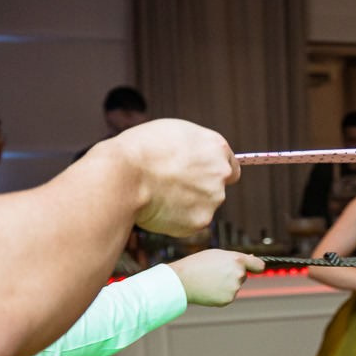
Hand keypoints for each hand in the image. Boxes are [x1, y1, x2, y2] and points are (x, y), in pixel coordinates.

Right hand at [103, 120, 238, 235]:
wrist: (124, 174)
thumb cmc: (140, 149)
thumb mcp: (173, 133)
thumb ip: (194, 149)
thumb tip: (198, 160)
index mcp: (216, 148)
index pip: (231, 167)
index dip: (214, 173)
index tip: (203, 178)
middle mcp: (221, 174)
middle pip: (216, 188)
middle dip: (197, 189)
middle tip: (169, 185)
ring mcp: (212, 199)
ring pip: (202, 206)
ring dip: (186, 204)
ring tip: (158, 193)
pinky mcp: (200, 221)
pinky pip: (189, 222)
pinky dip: (175, 219)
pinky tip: (158, 206)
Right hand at [168, 248, 261, 305]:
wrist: (182, 280)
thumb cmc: (197, 264)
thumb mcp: (216, 254)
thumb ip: (234, 258)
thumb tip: (252, 259)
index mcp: (237, 260)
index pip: (258, 265)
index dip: (257, 267)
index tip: (256, 269)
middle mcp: (238, 274)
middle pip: (243, 275)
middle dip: (233, 274)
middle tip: (215, 272)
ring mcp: (234, 288)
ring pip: (235, 286)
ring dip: (226, 284)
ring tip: (209, 280)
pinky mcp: (228, 299)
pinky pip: (228, 295)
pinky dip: (220, 293)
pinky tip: (209, 288)